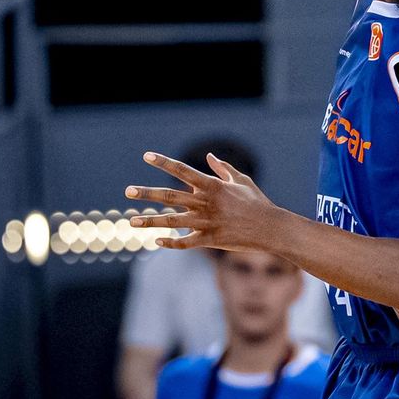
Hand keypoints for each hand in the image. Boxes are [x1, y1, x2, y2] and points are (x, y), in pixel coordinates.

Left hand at [125, 152, 281, 251]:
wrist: (271, 227)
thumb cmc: (258, 202)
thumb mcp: (242, 181)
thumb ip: (223, 169)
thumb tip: (209, 156)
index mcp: (213, 185)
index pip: (182, 170)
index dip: (163, 162)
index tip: (147, 156)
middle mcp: (206, 202)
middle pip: (170, 196)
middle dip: (147, 193)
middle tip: (127, 191)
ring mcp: (206, 222)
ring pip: (172, 221)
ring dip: (150, 221)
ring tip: (131, 221)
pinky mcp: (210, 239)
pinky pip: (185, 242)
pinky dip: (171, 242)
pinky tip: (157, 241)